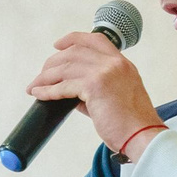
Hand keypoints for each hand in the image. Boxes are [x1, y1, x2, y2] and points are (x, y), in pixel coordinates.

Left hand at [28, 30, 163, 154]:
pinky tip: (39, 94)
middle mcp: (114, 63)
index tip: (58, 45)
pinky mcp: (95, 86)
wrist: (142, 136)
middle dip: (53, 62)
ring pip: (66, 67)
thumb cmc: (131, 125)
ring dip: (45, 77)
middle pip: (74, 52)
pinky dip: (47, 90)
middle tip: (41, 76)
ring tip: (34, 87)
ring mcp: (105, 72)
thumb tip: (71, 93)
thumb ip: (94, 91)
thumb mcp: (115, 99)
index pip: (95, 39)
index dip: (73, 39)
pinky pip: (63, 85)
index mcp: (122, 64)